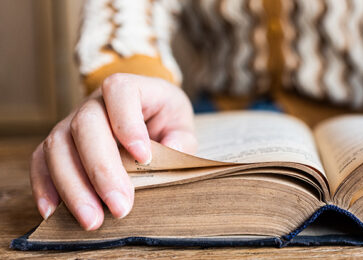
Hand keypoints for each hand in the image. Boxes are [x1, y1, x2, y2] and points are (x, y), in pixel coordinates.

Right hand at [31, 73, 196, 229]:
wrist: (144, 114)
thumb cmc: (163, 119)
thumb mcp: (181, 123)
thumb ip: (181, 139)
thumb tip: (172, 153)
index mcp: (130, 88)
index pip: (121, 92)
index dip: (127, 122)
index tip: (143, 156)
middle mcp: (95, 102)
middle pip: (86, 126)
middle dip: (102, 171)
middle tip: (120, 207)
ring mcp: (70, 121)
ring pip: (58, 147)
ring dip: (74, 187)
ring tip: (92, 220)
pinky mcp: (57, 144)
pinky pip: (41, 161)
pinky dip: (45, 187)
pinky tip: (55, 213)